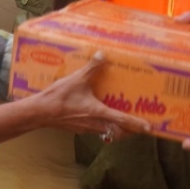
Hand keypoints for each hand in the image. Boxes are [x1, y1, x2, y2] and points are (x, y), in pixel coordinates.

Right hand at [0, 53, 148, 144]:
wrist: (41, 112)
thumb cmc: (60, 98)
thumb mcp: (77, 79)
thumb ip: (92, 68)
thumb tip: (102, 55)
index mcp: (99, 112)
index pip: (122, 119)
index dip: (136, 123)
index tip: (148, 128)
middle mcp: (96, 123)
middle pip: (118, 132)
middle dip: (130, 131)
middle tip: (138, 127)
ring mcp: (87, 128)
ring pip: (107, 132)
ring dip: (117, 129)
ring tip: (122, 122)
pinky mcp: (78, 129)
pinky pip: (96, 130)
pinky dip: (103, 126)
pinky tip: (99, 117)